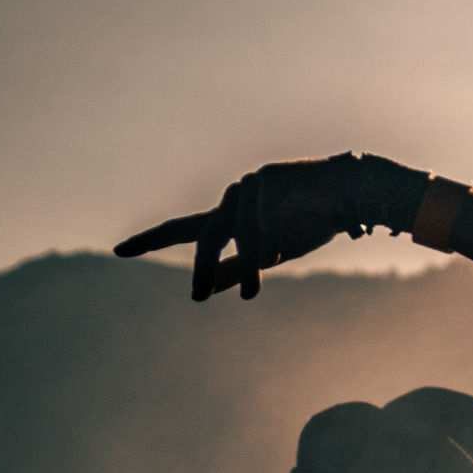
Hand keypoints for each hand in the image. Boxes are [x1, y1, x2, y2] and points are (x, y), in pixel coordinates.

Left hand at [119, 156, 413, 299]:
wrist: (354, 192)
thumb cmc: (315, 220)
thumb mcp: (272, 253)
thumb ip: (238, 267)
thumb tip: (206, 288)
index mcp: (230, 216)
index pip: (183, 229)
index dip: (150, 241)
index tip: (117, 251)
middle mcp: (234, 198)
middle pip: (206, 234)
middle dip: (202, 268)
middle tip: (198, 296)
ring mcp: (251, 185)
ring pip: (237, 229)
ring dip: (247, 261)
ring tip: (255, 289)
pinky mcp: (271, 176)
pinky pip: (262, 214)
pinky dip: (266, 238)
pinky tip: (275, 254)